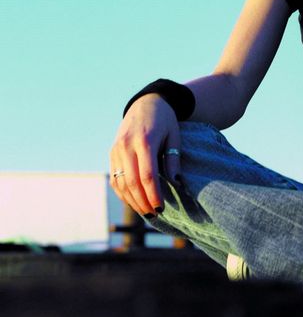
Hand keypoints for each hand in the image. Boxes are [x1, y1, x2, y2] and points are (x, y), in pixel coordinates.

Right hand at [109, 95, 181, 215]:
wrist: (146, 103)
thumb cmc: (165, 121)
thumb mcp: (174, 136)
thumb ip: (173, 159)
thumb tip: (176, 182)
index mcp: (145, 140)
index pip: (147, 175)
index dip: (153, 194)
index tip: (161, 207)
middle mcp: (127, 146)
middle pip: (132, 182)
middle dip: (143, 201)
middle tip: (154, 214)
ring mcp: (116, 150)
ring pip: (120, 183)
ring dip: (132, 200)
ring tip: (145, 211)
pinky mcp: (112, 153)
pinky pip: (114, 178)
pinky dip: (122, 192)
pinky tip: (133, 201)